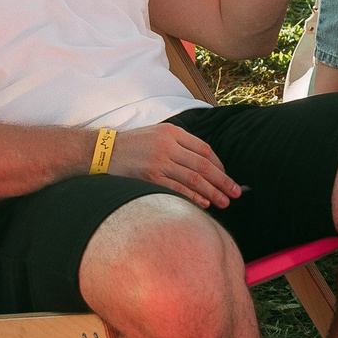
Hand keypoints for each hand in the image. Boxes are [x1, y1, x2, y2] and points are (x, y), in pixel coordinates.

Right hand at [106, 123, 244, 209]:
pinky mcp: (150, 178)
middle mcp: (168, 145)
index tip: (227, 176)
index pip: (204, 149)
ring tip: (224, 202)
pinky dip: (193, 197)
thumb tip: (203, 164)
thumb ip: (178, 145)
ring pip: (194, 178)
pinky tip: (204, 204)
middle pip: (203, 165)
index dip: (219, 165)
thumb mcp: (156, 134)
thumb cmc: (131, 145)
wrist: (102, 152)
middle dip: (222, 180)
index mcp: (172, 132)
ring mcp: (159, 162)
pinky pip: (177, 189)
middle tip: (235, 193)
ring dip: (212, 192)